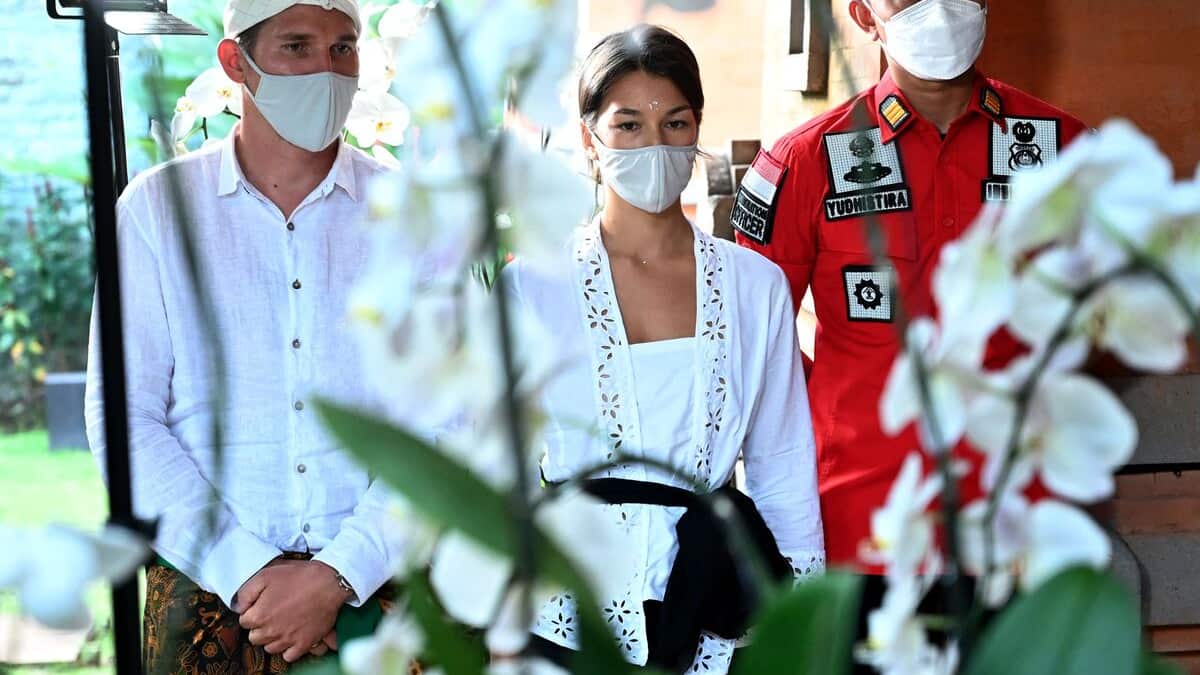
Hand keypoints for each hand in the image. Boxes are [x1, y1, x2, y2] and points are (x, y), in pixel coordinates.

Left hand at [236, 560, 351, 661]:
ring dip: (273, 638)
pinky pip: (288, 656)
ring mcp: (288, 639)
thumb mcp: (266, 575)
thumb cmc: (299, 577)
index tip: (262, 605)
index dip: (252, 612)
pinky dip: (288, 649)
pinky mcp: (304, 643)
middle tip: (272, 614)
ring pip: (270, 647)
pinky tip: (291, 636)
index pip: (244, 621)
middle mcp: (271, 631)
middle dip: (260, 626)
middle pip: (255, 637)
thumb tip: (239, 607)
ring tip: (282, 624)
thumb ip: (246, 592)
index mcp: (260, 615)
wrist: (329, 583)